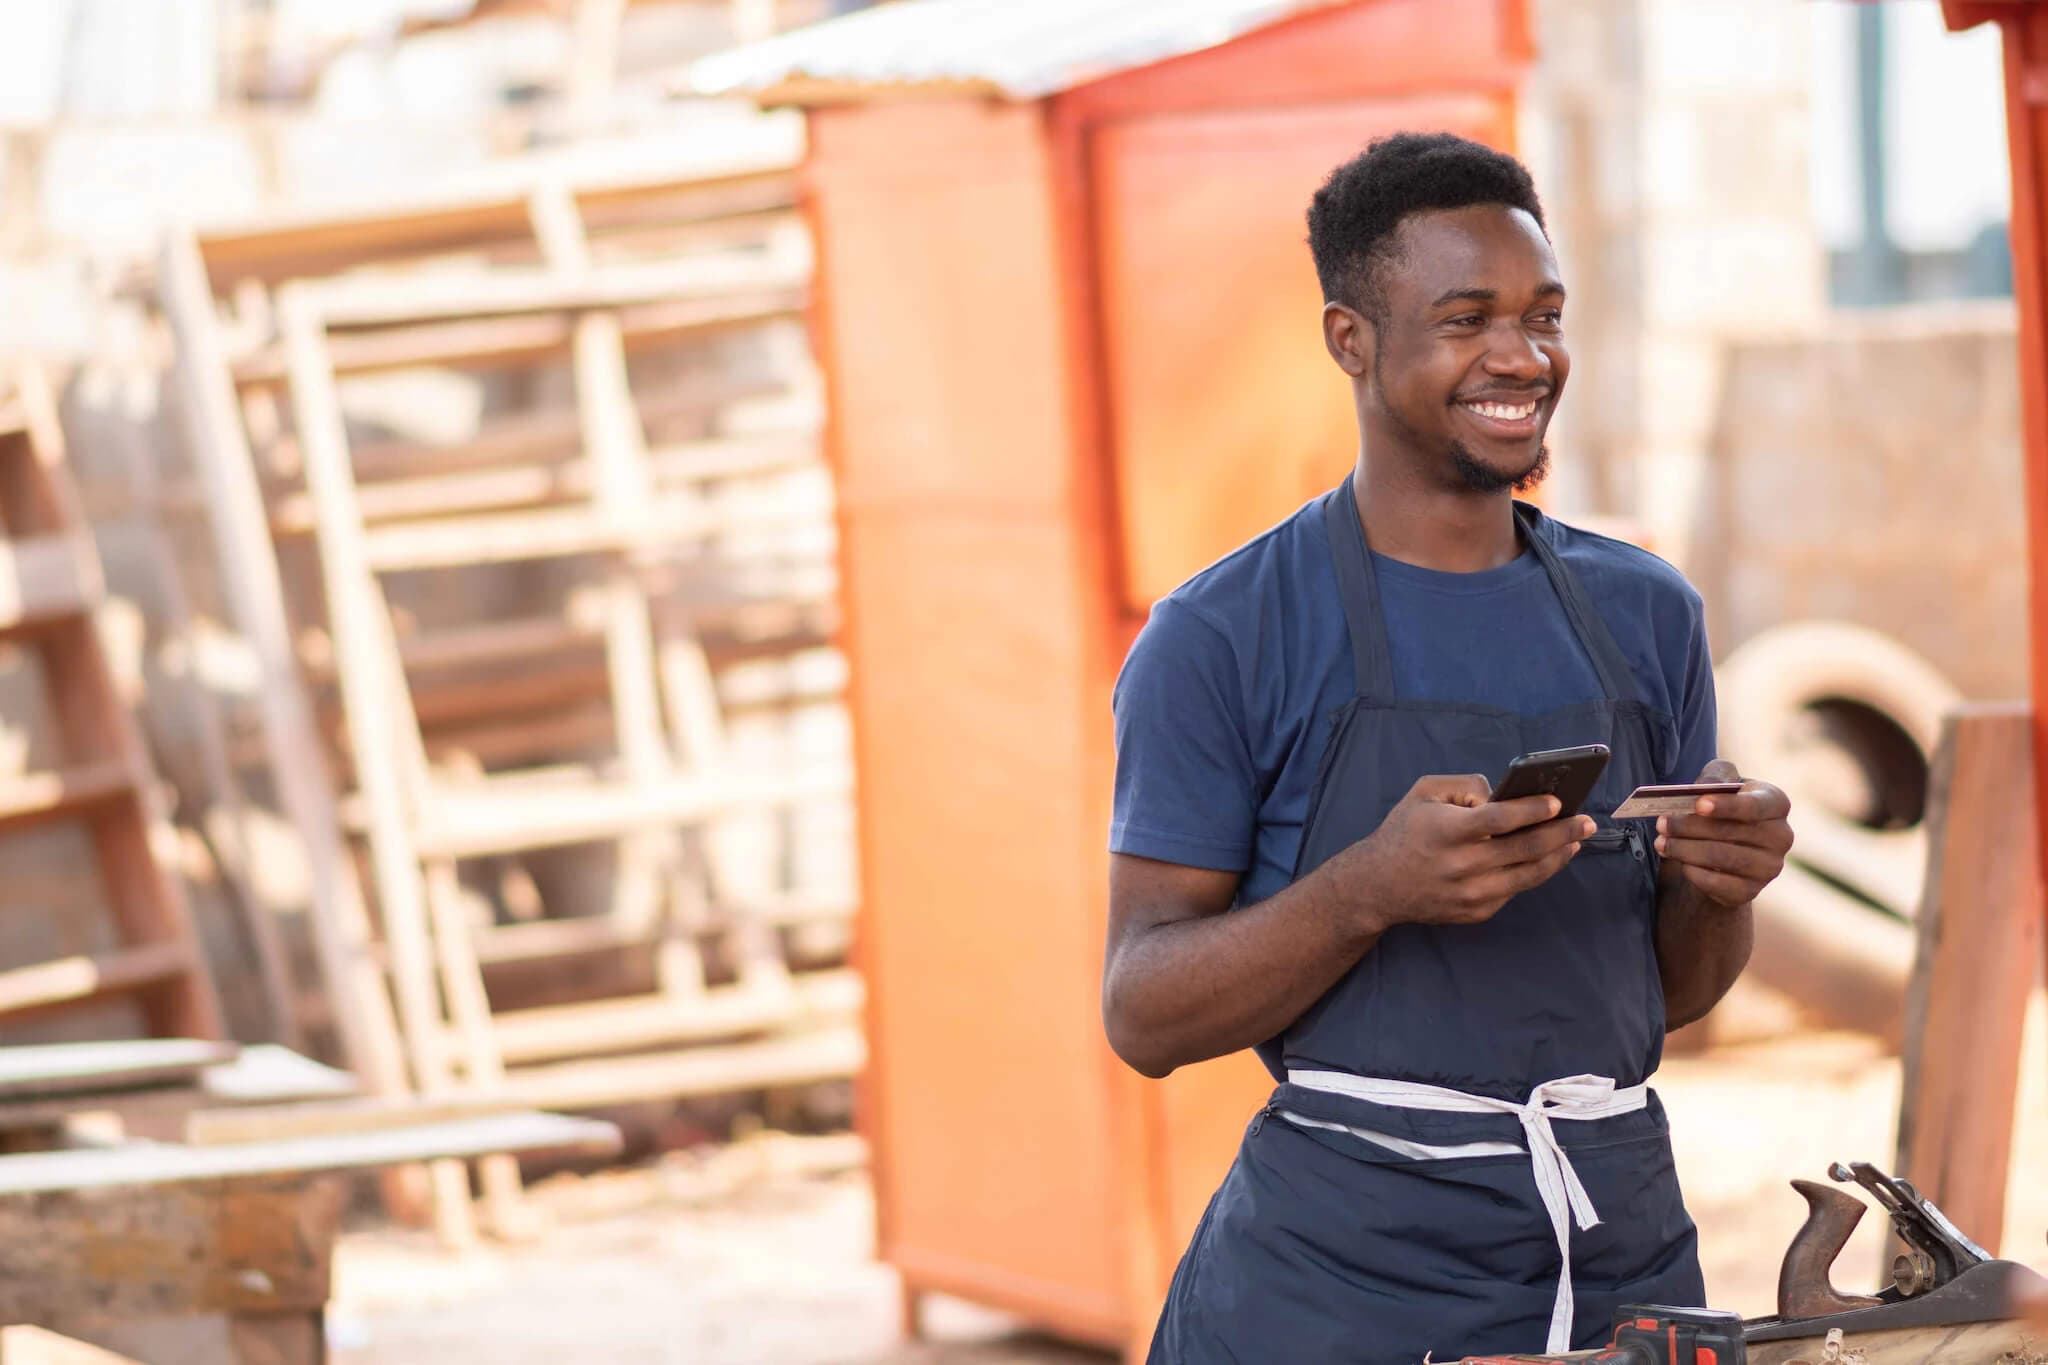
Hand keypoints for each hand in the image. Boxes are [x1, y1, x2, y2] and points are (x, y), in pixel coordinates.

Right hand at [1336, 773, 1594, 932]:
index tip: (1558, 802)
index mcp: (1448, 831)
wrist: (1378, 886)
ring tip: (1576, 840)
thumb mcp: (1424, 793)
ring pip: (1530, 874)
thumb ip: (1465, 785)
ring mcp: (1472, 894)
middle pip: (1526, 848)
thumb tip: (1504, 794)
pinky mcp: (1477, 912)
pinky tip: (1549, 857)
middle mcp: (1463, 865)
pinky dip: (1535, 872)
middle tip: (1586, 821)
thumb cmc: (1405, 831)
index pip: (1500, 819)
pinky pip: (1515, 889)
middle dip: (1562, 832)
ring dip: (1559, 856)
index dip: (1532, 810)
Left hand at [1654, 759, 1793, 908]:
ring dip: (1684, 849)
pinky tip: (1680, 862)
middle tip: (1661, 824)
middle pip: (1729, 832)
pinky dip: (1693, 872)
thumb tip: (1704, 788)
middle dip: (1689, 827)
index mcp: (1776, 803)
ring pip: (1720, 858)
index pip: (1755, 806)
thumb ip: (1716, 776)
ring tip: (1661, 842)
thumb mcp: (1720, 782)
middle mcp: (1781, 836)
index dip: (1726, 806)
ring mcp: (1769, 867)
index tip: (1698, 805)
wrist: (1725, 847)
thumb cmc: (1722, 806)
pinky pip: (1717, 883)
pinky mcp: (1751, 891)